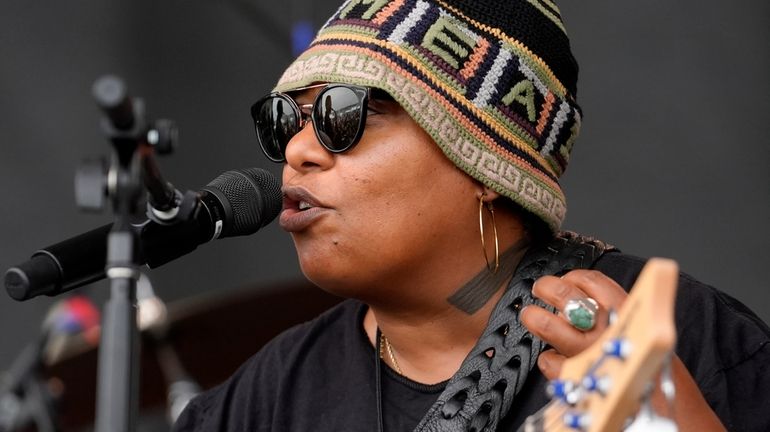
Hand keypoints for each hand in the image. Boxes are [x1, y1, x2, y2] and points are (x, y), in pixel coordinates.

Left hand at [520, 269, 725, 430]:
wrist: (679, 418)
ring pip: (554, 328)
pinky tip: (552, 359)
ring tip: (531, 316)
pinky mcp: (581, 380)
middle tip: (541, 288)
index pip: (597, 283)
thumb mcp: (650, 335)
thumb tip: (587, 305)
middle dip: (550, 289)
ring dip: (538, 319)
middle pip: (569, 299)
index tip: (568, 279)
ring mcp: (594, 354)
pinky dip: (549, 360)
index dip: (576, 277)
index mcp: (633, 315)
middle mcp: (612, 331)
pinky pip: (553, 363)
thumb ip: (620, 318)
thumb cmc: (660, 378)